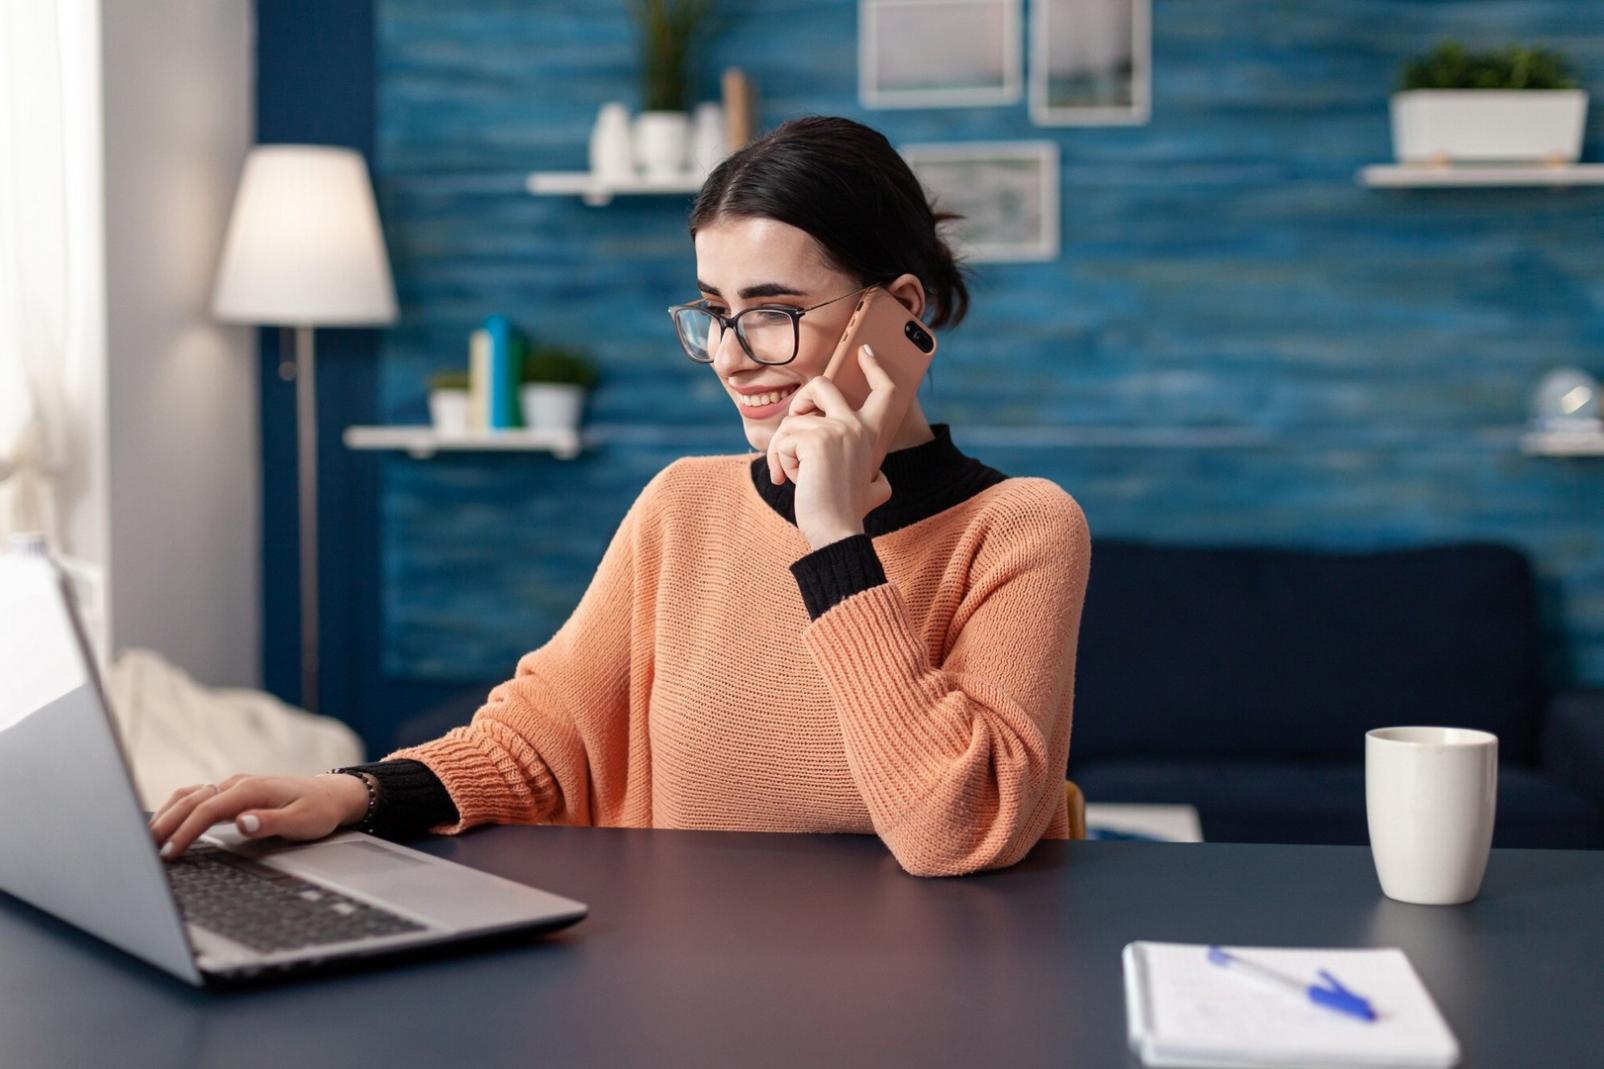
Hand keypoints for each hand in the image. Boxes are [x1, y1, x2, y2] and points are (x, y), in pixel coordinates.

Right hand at [148, 772, 371, 860]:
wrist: (332, 795)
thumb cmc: (318, 810)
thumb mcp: (302, 822)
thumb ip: (271, 822)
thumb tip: (242, 822)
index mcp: (251, 789)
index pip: (207, 809)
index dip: (186, 831)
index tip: (171, 853)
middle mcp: (238, 784)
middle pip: (191, 800)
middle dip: (166, 823)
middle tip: (145, 849)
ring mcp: (234, 786)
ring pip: (190, 795)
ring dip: (167, 813)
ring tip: (148, 838)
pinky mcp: (233, 793)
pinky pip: (198, 797)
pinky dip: (178, 808)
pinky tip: (167, 823)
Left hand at [767, 344, 895, 549]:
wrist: (836, 530)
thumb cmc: (848, 513)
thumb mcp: (873, 488)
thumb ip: (874, 473)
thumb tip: (878, 476)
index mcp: (871, 434)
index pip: (884, 391)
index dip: (875, 368)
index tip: (865, 352)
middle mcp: (857, 425)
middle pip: (821, 385)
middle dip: (801, 400)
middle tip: (796, 428)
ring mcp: (837, 429)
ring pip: (791, 420)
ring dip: (783, 449)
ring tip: (793, 475)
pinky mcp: (815, 440)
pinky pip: (782, 439)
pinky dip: (777, 461)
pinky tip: (789, 480)